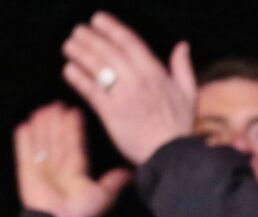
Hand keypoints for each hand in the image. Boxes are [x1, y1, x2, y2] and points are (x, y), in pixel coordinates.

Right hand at [15, 102, 131, 216]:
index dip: (73, 129)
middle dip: (56, 124)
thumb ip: (113, 183)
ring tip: (41, 110)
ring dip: (41, 128)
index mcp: (75, 173)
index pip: (75, 145)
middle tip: (56, 105)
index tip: (73, 112)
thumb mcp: (101, 196)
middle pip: (57, 141)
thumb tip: (129, 174)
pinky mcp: (27, 175)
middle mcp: (58, 170)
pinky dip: (23, 142)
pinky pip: (24, 155)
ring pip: (42, 144)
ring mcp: (42, 171)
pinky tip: (22, 127)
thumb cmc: (79, 214)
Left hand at [61, 12, 196, 166]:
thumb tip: (182, 46)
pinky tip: (68, 70)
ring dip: (82, 53)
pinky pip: (92, 91)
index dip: (112, 28)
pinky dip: (79, 78)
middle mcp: (138, 80)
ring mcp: (124, 96)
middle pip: (110, 52)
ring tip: (69, 45)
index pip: (130, 42)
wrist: (171, 155)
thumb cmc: (179, 128)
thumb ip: (183, 67)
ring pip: (99, 68)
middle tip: (77, 30)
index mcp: (155, 72)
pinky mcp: (112, 114)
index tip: (98, 19)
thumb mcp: (189, 93)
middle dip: (92, 39)